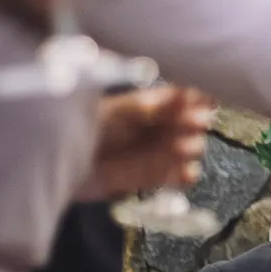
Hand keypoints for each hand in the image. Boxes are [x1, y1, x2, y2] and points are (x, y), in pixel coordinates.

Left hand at [84, 86, 215, 200]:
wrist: (62, 162)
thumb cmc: (89, 128)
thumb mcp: (123, 112)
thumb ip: (157, 107)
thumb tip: (189, 94)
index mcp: (153, 103)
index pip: (187, 97)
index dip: (199, 98)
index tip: (208, 100)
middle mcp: (160, 126)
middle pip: (193, 122)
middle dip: (195, 123)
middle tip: (195, 124)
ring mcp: (158, 151)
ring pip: (190, 148)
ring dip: (190, 148)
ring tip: (182, 149)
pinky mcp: (153, 177)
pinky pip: (178, 176)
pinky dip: (184, 176)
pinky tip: (185, 174)